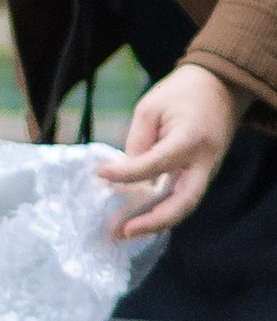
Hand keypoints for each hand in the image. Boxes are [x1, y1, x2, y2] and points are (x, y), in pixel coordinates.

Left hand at [97, 58, 236, 242]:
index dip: (126, 173)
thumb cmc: (181, 94)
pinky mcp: (202, 175)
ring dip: (156, 222)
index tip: (100, 174)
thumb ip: (138, 142)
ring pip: (185, 205)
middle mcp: (204, 162)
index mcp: (190, 140)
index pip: (155, 165)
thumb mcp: (150, 108)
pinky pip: (183, 197)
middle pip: (184, 202)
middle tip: (122, 231)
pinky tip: (139, 219)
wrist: (220, 88)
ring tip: (123, 232)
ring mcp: (207, 171)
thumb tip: (125, 174)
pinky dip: (163, 210)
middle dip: (153, 221)